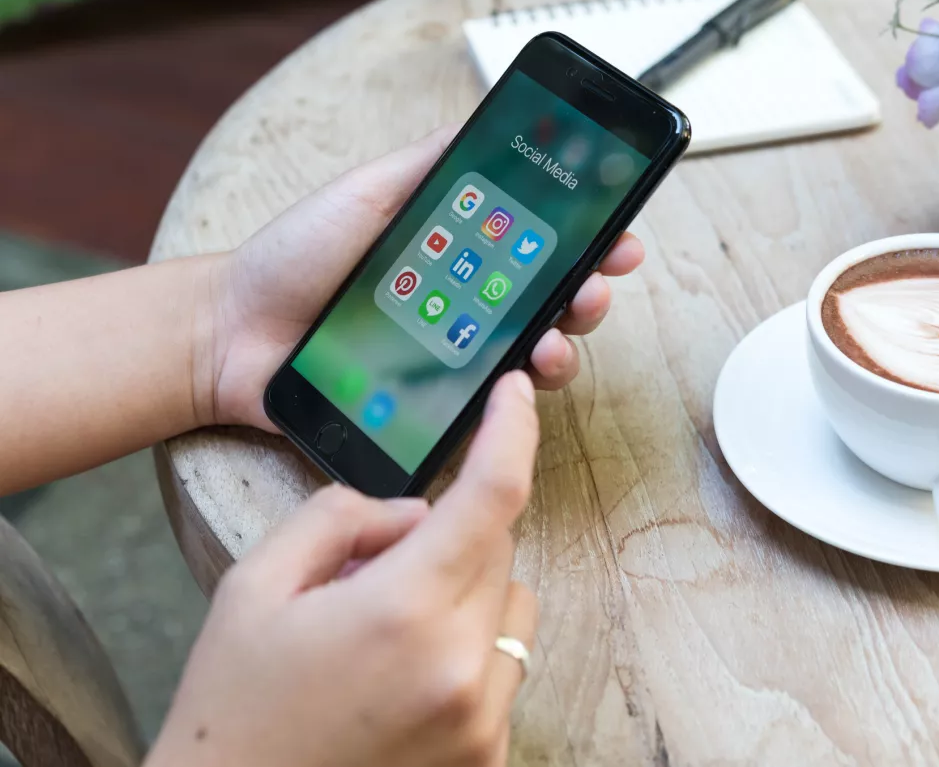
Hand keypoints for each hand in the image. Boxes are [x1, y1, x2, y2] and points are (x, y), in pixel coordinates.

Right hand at [147, 372, 540, 766]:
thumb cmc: (234, 707)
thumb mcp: (257, 584)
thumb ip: (342, 518)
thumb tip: (413, 513)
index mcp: (402, 612)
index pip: (492, 497)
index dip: (514, 432)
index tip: (517, 394)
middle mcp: (460, 666)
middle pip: (499, 546)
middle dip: (450, 533)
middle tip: (375, 569)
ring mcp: (483, 717)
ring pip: (512, 602)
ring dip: (468, 589)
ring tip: (389, 631)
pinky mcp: (489, 753)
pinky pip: (505, 662)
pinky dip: (469, 647)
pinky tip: (404, 676)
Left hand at [196, 126, 644, 428]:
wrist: (234, 329)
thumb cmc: (294, 257)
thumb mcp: (368, 192)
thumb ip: (429, 164)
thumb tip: (492, 119)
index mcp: (461, 253)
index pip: (540, 248)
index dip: (589, 244)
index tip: (619, 240)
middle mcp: (467, 305)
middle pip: (552, 303)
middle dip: (588, 293)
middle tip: (593, 285)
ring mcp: (452, 357)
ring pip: (533, 356)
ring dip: (562, 344)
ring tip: (553, 337)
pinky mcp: (432, 404)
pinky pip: (487, 403)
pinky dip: (515, 393)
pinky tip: (517, 376)